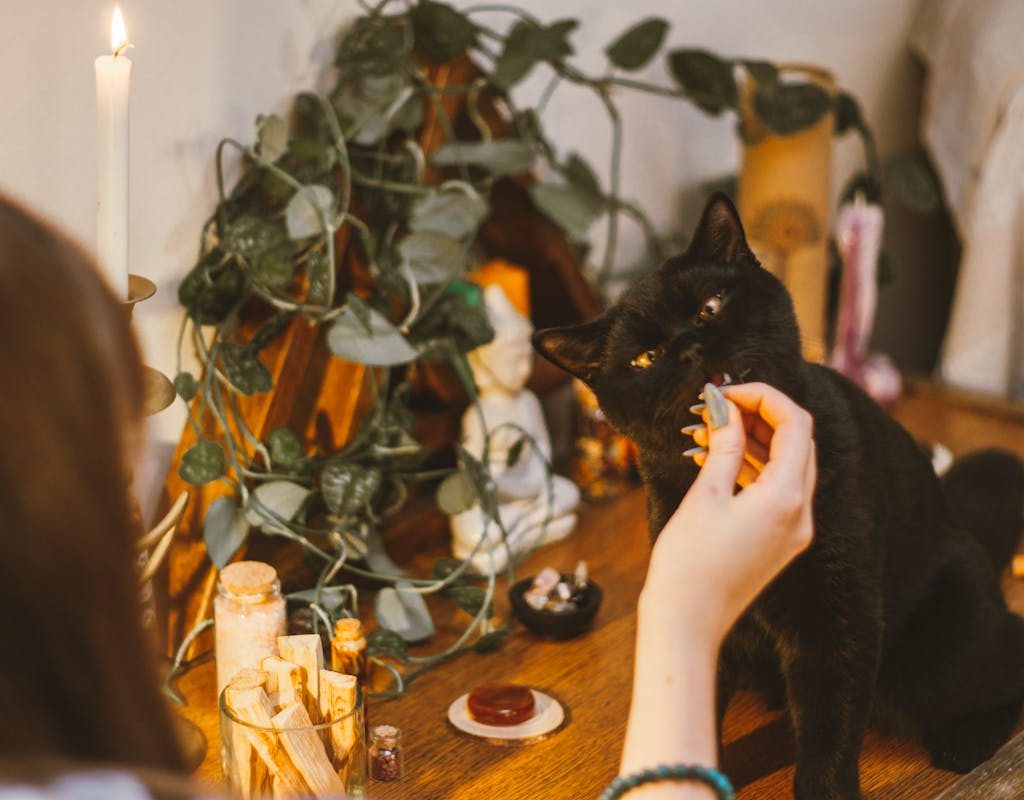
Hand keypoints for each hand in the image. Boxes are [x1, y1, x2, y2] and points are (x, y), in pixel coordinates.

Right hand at [642, 382, 816, 646]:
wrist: (688, 622)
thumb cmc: (689, 563)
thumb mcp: (706, 496)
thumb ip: (726, 447)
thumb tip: (728, 409)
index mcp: (786, 498)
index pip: (794, 424)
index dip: (763, 397)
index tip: (725, 392)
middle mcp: (801, 513)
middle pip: (798, 441)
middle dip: (760, 415)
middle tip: (718, 407)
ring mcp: (795, 529)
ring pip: (789, 464)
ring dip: (755, 440)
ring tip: (710, 431)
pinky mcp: (781, 541)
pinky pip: (779, 489)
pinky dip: (754, 466)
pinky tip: (719, 458)